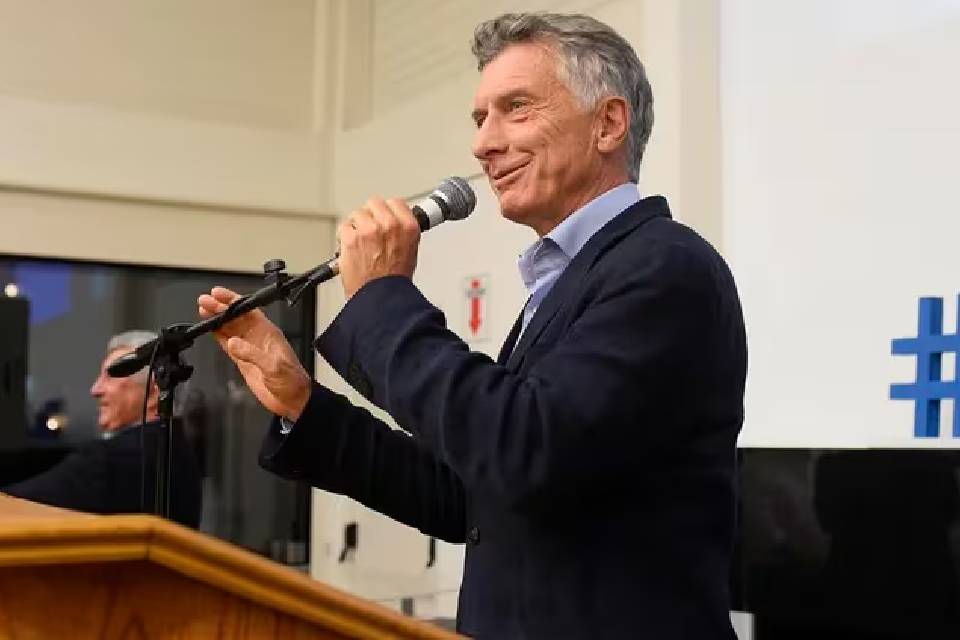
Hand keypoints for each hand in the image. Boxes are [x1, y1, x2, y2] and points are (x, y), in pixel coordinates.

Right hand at [198, 287, 311, 420]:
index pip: (248, 310)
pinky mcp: (244, 361)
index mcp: (268, 333)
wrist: (292, 401)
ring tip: (202, 311)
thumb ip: (252, 353)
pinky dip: (219, 336)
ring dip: (217, 320)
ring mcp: (250, 349)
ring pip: (230, 329)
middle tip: (204, 301)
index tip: (218, 294)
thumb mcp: (274, 366)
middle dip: (220, 308)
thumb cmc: (292, 381)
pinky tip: (210, 330)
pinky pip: (228, 345)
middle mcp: (258, 337)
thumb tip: (233, 343)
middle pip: (236, 318)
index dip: (233, 301)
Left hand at [338, 196, 420, 299]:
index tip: (383, 216)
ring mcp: (369, 229)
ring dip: (356, 226)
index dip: (387, 211)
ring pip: (357, 214)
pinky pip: (344, 227)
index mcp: (408, 226)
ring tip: (360, 243)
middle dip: (370, 216)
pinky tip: (351, 249)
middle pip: (374, 203)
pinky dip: (344, 237)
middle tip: (369, 232)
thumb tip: (394, 224)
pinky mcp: (351, 237)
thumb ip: (402, 232)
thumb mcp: (410, 251)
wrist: (380, 297)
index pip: (396, 203)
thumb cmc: (394, 281)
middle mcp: (389, 224)